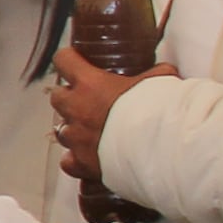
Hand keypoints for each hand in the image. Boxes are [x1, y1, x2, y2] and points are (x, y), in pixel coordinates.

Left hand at [50, 46, 165, 187]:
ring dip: (73, 129)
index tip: (75, 60)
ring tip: (92, 130)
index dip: (68, 59)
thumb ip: (156, 74)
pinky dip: (75, 159)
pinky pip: (68, 161)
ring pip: (61, 130)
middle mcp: (77, 109)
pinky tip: (87, 157)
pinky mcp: (82, 163)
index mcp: (90, 84)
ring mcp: (76, 138)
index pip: (63, 60)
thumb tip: (165, 70)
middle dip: (68, 97)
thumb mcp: (160, 81)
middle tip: (87, 100)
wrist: (159, 149)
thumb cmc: (157, 112)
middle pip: (57, 97)